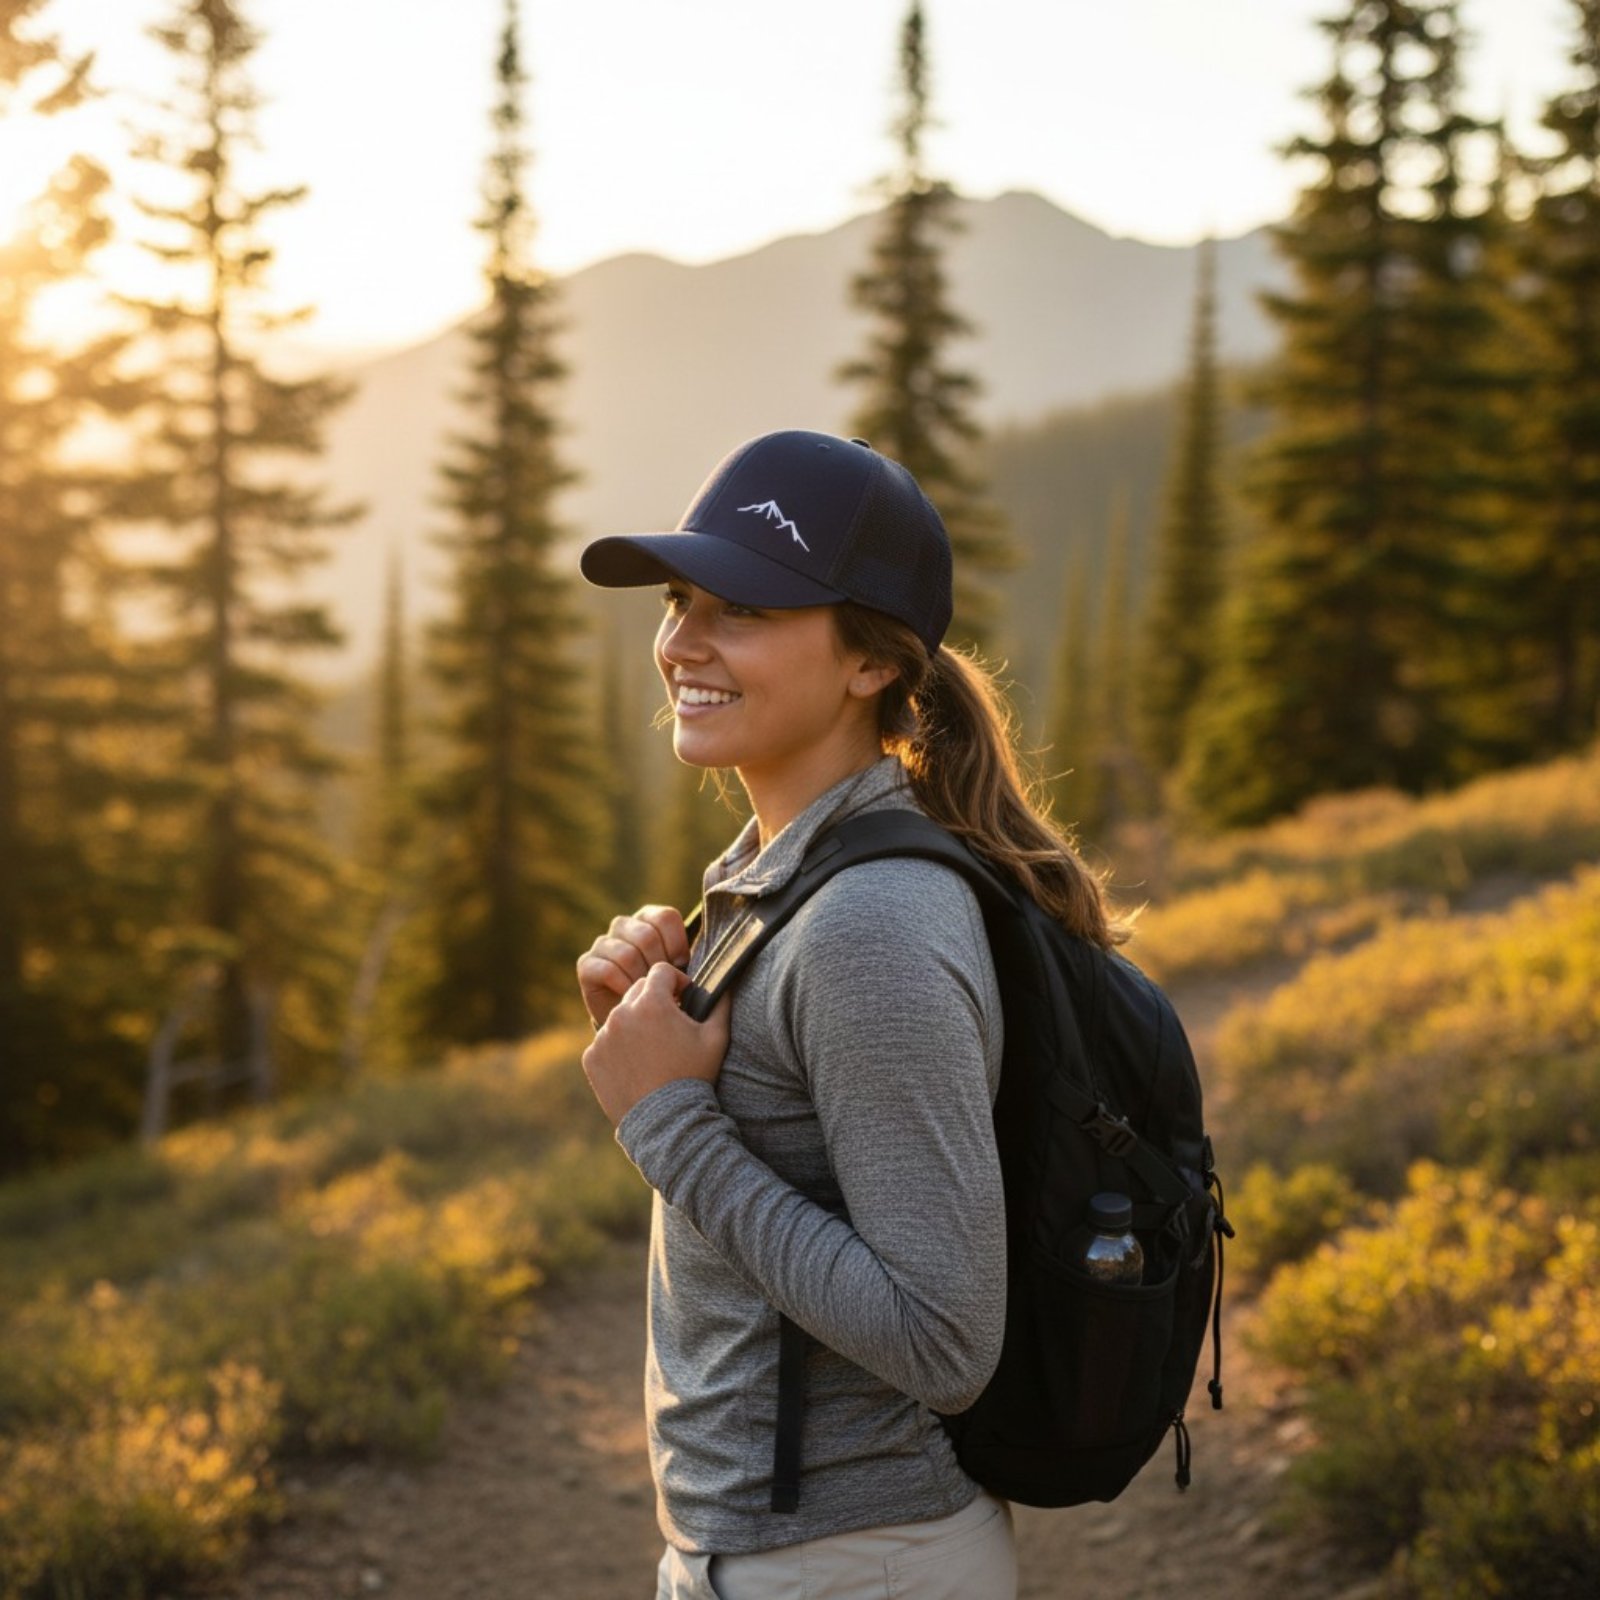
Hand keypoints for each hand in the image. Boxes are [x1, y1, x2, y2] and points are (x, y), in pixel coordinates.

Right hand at [575, 904, 691, 1030]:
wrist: (634, 1025)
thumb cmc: (664, 995)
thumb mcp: (682, 973)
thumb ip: (688, 960)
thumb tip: (714, 955)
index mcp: (649, 920)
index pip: (666, 917)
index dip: (676, 946)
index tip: (680, 969)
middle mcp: (624, 925)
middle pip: (646, 936)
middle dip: (659, 968)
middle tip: (663, 988)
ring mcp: (603, 943)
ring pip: (627, 954)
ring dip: (641, 981)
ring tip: (647, 995)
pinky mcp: (587, 963)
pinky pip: (608, 970)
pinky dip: (623, 987)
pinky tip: (629, 998)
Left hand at [580, 962, 730, 1127]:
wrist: (666, 1122)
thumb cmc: (694, 1076)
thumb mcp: (716, 1038)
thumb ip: (721, 1003)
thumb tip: (726, 982)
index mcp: (652, 1003)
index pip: (660, 971)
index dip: (676, 981)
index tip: (684, 997)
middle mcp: (621, 1014)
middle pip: (638, 990)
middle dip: (654, 1000)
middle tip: (669, 1024)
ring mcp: (603, 1036)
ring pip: (620, 1016)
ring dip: (635, 1023)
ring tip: (653, 1049)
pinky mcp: (591, 1057)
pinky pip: (605, 1042)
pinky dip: (618, 1047)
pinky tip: (636, 1065)